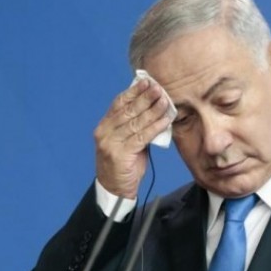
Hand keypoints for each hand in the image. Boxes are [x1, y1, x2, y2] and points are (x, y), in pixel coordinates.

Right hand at [94, 78, 171, 198]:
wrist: (115, 189)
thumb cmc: (125, 164)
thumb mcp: (127, 141)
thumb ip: (136, 126)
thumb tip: (154, 108)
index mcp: (105, 126)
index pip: (119, 103)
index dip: (133, 91)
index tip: (147, 81)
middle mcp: (104, 132)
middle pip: (128, 110)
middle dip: (145, 97)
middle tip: (159, 87)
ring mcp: (111, 143)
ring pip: (135, 122)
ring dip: (152, 110)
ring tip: (165, 100)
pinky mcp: (120, 154)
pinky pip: (142, 137)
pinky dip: (155, 126)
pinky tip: (166, 119)